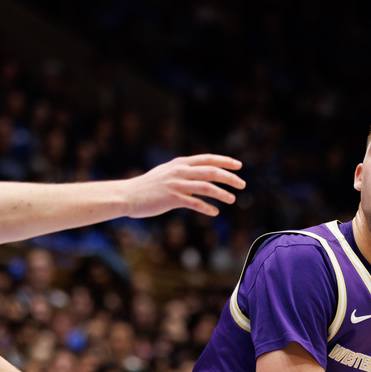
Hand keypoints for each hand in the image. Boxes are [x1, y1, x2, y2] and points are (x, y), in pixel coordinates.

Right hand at [126, 154, 244, 217]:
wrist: (128, 195)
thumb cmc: (148, 186)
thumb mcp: (167, 172)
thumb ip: (183, 172)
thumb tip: (199, 175)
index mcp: (180, 163)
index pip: (208, 159)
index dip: (225, 161)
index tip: (239, 165)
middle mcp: (180, 171)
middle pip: (212, 171)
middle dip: (230, 177)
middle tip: (242, 184)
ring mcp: (176, 184)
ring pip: (207, 187)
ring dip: (222, 193)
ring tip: (232, 199)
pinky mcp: (172, 199)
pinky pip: (195, 203)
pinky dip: (207, 208)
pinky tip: (215, 212)